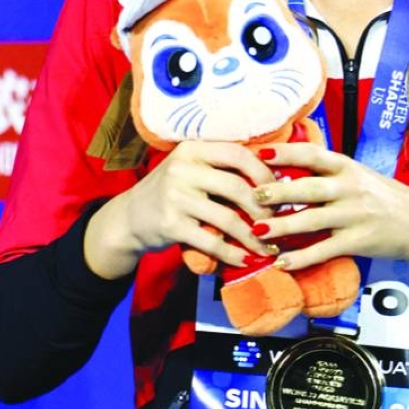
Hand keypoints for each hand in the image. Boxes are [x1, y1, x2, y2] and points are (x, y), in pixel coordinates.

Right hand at [84, 141, 276, 279]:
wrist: (129, 218)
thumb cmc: (171, 191)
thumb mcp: (191, 168)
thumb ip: (221, 167)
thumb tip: (274, 177)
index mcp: (193, 148)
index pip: (237, 153)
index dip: (263, 171)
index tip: (279, 188)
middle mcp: (183, 169)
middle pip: (236, 186)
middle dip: (263, 207)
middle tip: (278, 221)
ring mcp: (175, 197)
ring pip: (228, 218)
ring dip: (253, 236)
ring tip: (268, 247)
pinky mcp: (171, 225)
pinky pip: (212, 242)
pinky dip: (233, 254)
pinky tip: (246, 260)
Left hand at [251, 143, 408, 307]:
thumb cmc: (383, 196)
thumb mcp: (358, 174)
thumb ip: (328, 171)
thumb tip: (287, 164)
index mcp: (347, 166)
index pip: (312, 155)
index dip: (285, 153)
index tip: (260, 153)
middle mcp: (350, 188)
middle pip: (308, 188)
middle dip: (277, 192)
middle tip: (253, 195)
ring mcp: (354, 216)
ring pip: (311, 221)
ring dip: (282, 227)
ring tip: (257, 231)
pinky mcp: (357, 242)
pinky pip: (324, 250)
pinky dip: (301, 258)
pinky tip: (281, 262)